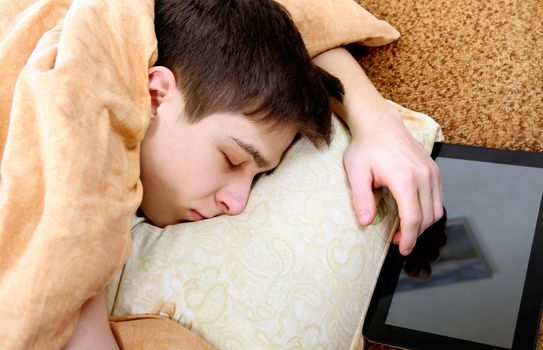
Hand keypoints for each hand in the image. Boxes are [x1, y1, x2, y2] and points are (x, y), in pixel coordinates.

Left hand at [343, 108, 443, 255]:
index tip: (401, 250)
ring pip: (436, 209)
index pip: (413, 218)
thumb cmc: (366, 147)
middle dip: (414, 234)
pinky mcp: (434, 169)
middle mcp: (423, 175)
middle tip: (397, 241)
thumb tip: (366, 222)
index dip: (408, 238)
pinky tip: (414, 213)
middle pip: (427, 217)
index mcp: (404, 178)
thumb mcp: (356, 173)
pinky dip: (429, 211)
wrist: (380, 123)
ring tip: (404, 229)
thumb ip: (361, 199)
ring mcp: (432, 171)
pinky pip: (439, 197)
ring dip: (423, 224)